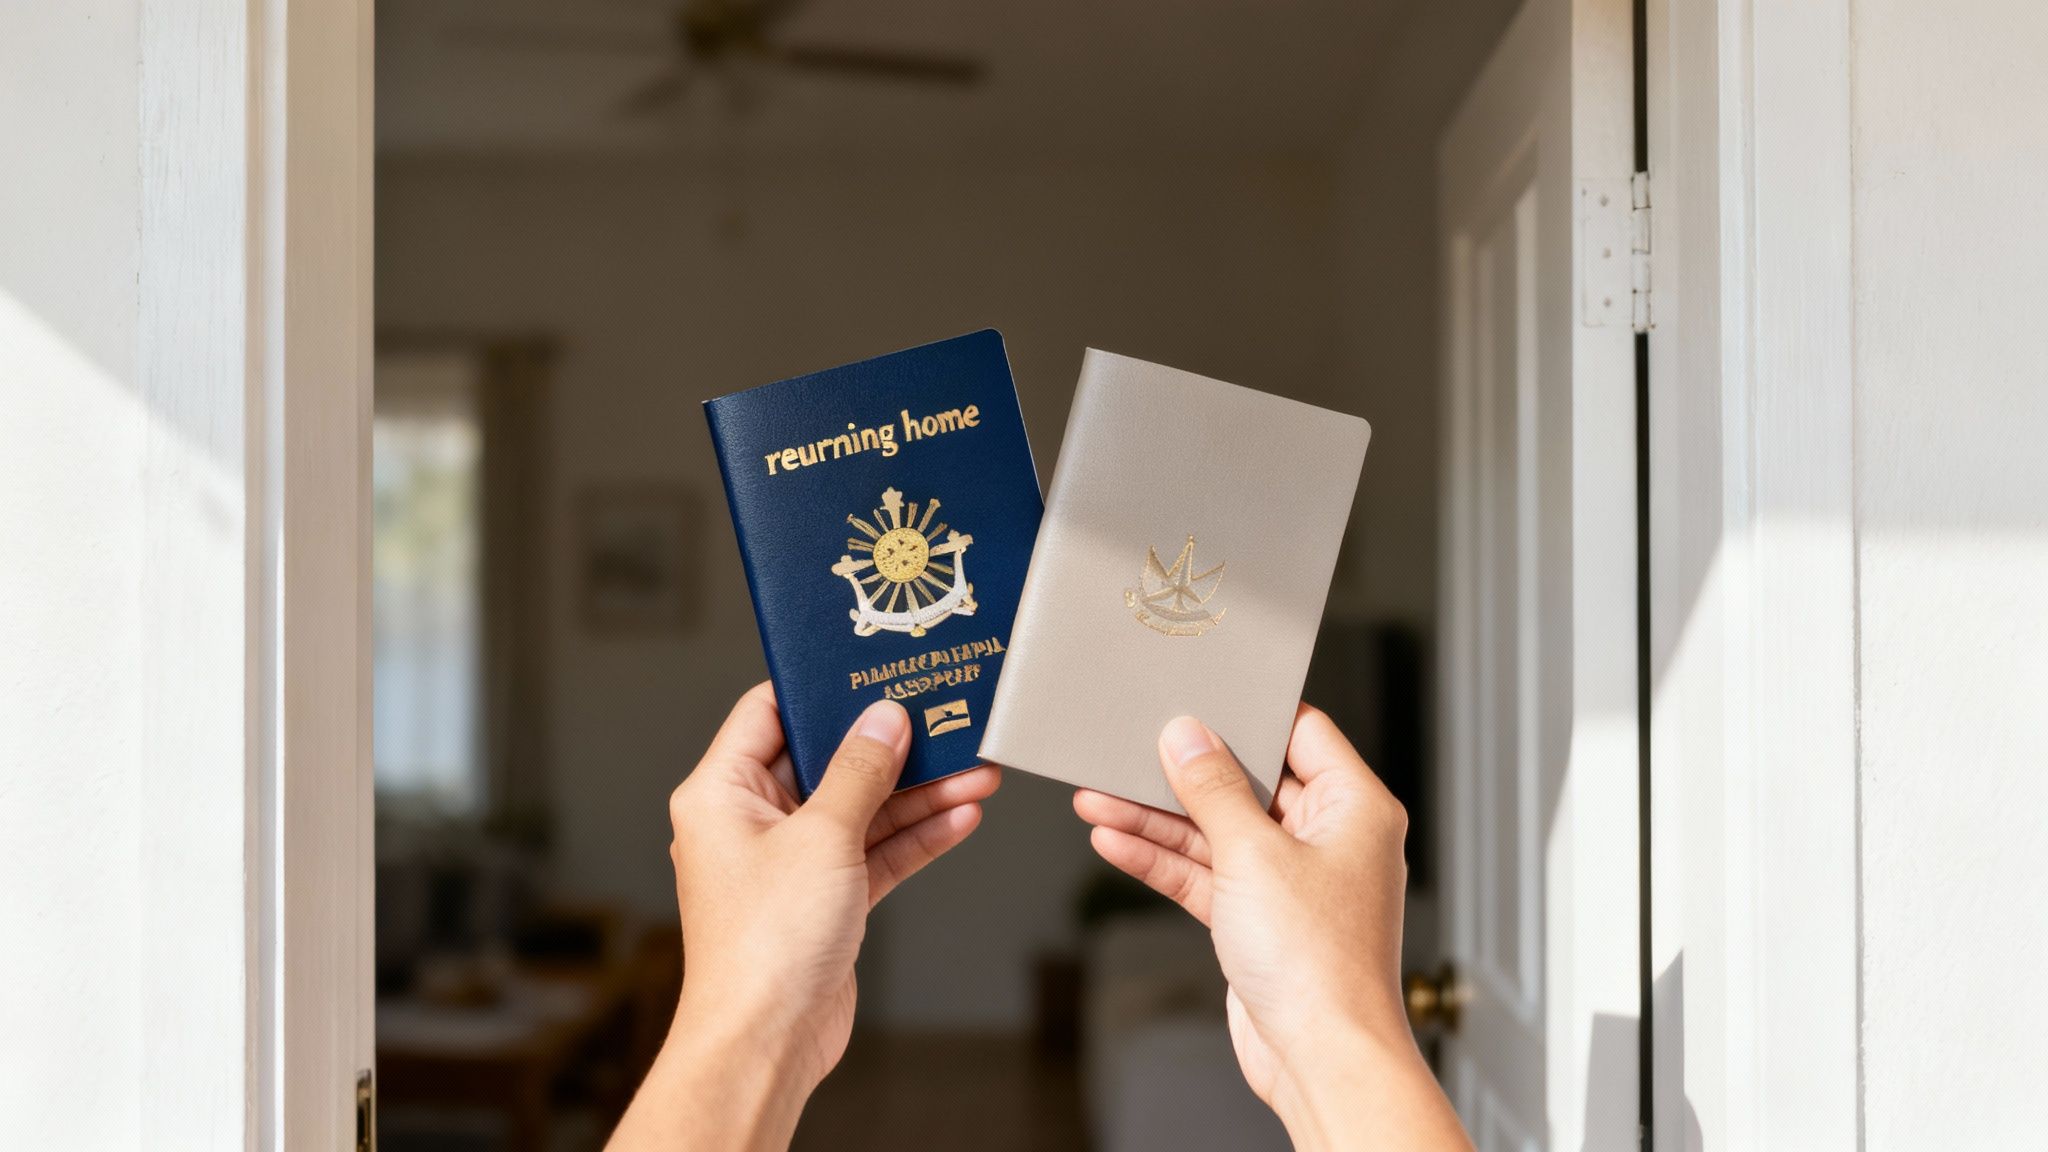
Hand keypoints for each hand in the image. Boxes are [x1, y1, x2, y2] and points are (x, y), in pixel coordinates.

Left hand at [609, 683, 1000, 1150]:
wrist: (766, 1042)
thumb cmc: (765, 945)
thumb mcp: (823, 837)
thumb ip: (860, 771)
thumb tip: (884, 717)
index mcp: (721, 792)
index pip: (769, 712)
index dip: (820, 688)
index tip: (873, 671)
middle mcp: (749, 821)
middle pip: (827, 760)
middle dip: (892, 747)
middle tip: (945, 721)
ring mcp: (788, 861)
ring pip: (860, 807)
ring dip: (918, 793)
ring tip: (977, 770)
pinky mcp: (823, 897)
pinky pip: (873, 851)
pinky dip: (914, 837)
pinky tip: (961, 816)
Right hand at [1074, 705, 1469, 1151]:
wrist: (1320, 1057)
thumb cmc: (1318, 963)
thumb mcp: (1253, 854)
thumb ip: (1213, 789)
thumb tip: (1187, 736)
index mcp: (1354, 806)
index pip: (1301, 731)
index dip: (1248, 711)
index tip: (1197, 694)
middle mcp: (1328, 837)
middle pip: (1247, 782)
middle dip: (1182, 772)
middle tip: (1126, 747)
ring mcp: (1292, 880)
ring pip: (1216, 830)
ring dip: (1156, 818)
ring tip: (1096, 796)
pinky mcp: (1259, 918)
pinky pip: (1206, 873)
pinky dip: (1163, 860)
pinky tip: (1114, 842)